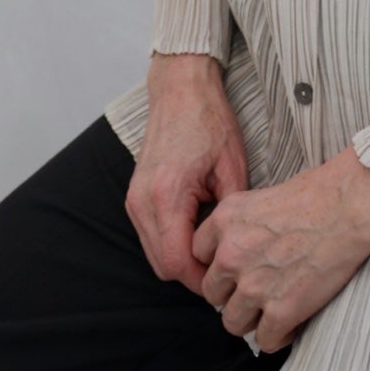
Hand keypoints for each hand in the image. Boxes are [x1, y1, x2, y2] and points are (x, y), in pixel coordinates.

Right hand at [123, 53, 249, 295]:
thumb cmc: (209, 121)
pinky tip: (197, 232)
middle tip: (225, 269)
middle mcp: (142, 202)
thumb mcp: (232, 167)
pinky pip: (150, 236)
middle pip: (162, 265)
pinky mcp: (135, 196)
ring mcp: (134, 199)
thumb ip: (231, 214)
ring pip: (154, 254)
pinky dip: (171, 243)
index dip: (204, 279)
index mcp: (167, 195)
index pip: (178, 262)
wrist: (181, 90)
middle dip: (193, 275)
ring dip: (181, 260)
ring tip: (214, 253)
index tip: (228, 280)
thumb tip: (235, 251)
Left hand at [193, 145, 369, 353]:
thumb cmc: (316, 194)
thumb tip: (235, 249)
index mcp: (225, 220)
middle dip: (232, 293)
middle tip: (257, 287)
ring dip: (252, 318)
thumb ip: (239, 226)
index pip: (197, 254)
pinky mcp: (281, 310)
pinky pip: (264, 340)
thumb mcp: (261, 196)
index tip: (235, 265)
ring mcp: (254, 285)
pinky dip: (277, 335)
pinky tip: (290, 321)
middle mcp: (231, 254)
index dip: (218, 262)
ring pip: (233, 322)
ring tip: (272, 307)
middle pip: (213, 293)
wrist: (349, 205)